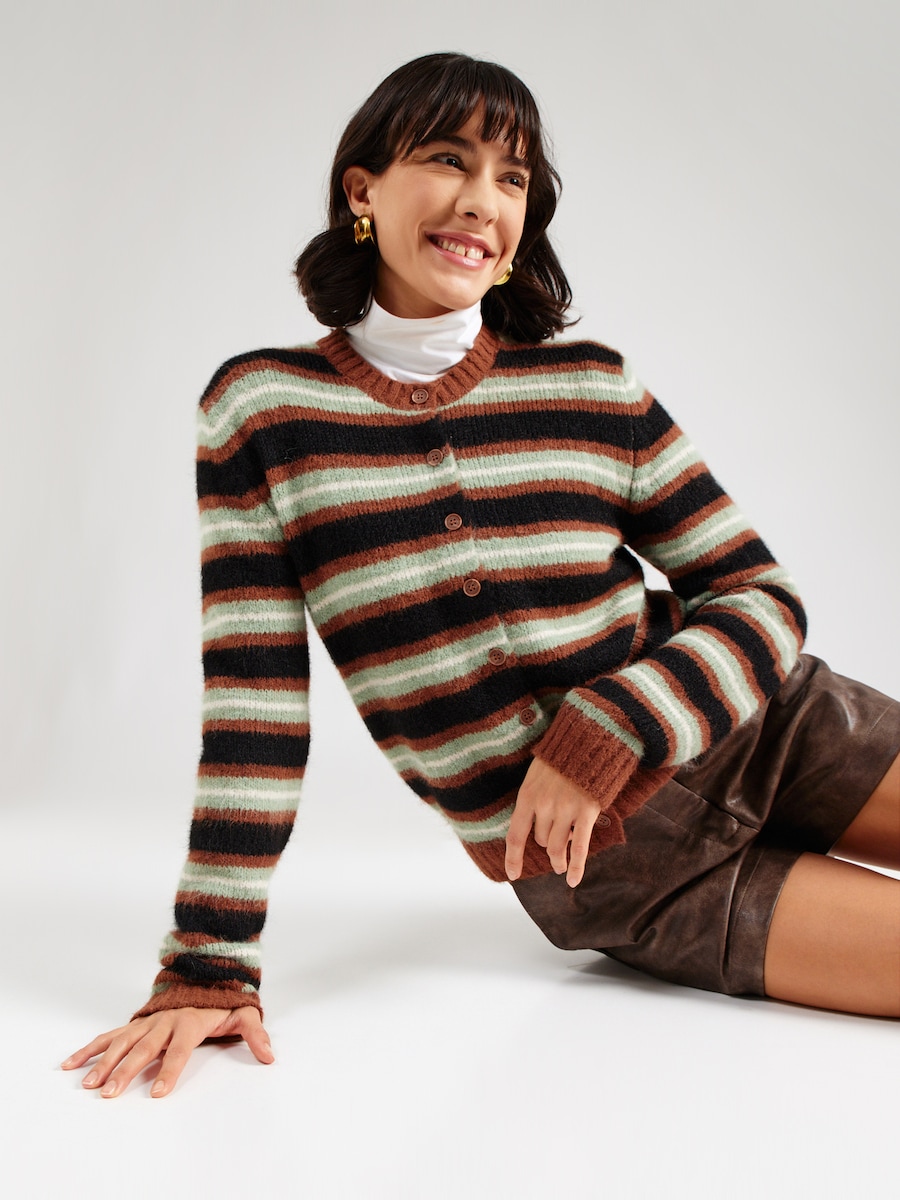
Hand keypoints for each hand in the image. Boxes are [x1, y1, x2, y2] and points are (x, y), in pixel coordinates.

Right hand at [61, 1005, 273, 1098]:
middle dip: (126, 1071)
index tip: (158, 1093)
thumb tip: (269, 1055)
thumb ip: (255, 1033)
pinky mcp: (136, 1021)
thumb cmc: (223, 1000)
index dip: (169, 1070)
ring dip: (103, 1062)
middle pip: (143, 1048)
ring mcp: (147, 1020)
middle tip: (110, 1093)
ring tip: (88, 1084)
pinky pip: (109, 1035)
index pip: (178, 1049)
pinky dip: (90, 1048)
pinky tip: (71, 1064)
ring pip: (121, 1042)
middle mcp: (165, 1020)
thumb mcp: (244, 1013)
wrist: (206, 971)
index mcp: (190, 1021)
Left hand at [506, 757, 603, 887]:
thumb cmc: (562, 757)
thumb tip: (532, 823)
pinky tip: (573, 880)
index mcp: (528, 795)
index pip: (515, 835)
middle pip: (541, 840)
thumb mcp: (537, 774)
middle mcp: (544, 806)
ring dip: (558, 860)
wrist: (588, 739)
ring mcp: (566, 810)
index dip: (513, 858)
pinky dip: (576, 867)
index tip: (512, 874)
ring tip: (559, 866)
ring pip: (558, 847)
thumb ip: (533, 798)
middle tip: (552, 848)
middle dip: (546, 845)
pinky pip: (580, 847)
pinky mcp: (587, 812)